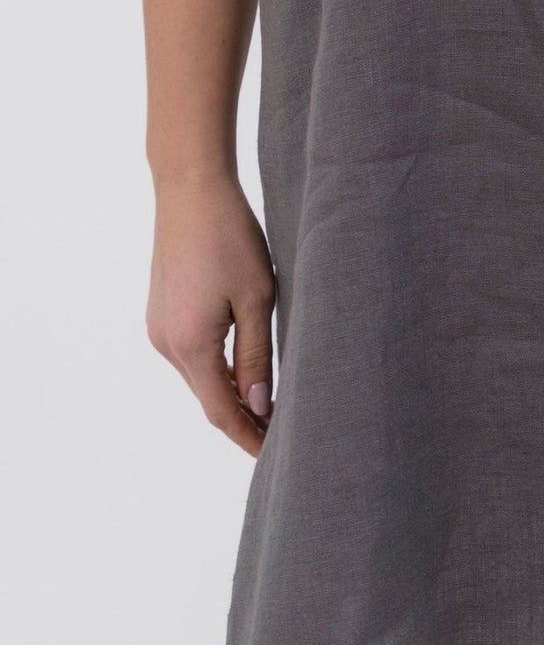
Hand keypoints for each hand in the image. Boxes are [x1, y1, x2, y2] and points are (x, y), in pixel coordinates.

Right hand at [146, 176, 276, 455]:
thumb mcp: (257, 298)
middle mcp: (166, 343)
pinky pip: (191, 354)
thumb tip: (259, 406)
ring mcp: (158, 328)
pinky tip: (243, 368)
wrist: (191, 189)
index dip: (248, 437)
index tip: (275, 455)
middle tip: (283, 435)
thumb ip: (257, 356)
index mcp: (190, 345)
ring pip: (199, 377)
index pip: (221, 411)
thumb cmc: (231, 237)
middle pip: (208, 398)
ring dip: (230, 394)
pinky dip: (216, 369)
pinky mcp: (161, 312)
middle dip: (243, 420)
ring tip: (270, 406)